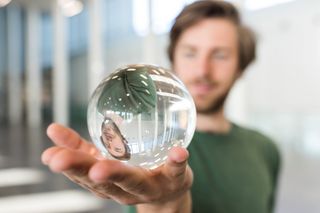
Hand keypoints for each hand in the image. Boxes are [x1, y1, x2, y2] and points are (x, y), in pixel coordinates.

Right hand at [41, 123, 192, 212]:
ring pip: (134, 182)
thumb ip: (80, 146)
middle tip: (60, 162)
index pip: (85, 177)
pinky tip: (178, 151)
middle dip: (83, 173)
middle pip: (105, 184)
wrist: (168, 192)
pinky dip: (176, 162)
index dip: (68, 168)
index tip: (50, 156)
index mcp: (109, 183)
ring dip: (118, 174)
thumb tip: (51, 129)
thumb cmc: (132, 170)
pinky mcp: (174, 180)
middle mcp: (126, 190)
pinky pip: (176, 171)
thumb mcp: (105, 160)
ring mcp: (151, 187)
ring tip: (101, 166)